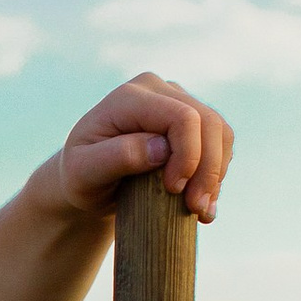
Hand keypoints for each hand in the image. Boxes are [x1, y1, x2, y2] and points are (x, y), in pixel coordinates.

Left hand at [50, 72, 232, 223]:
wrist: (88, 179)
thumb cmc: (80, 176)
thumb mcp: (84, 172)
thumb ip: (117, 156)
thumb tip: (161, 148)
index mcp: (130, 97)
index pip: (181, 117)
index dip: (189, 155)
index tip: (175, 191)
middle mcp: (156, 90)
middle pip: (207, 122)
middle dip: (208, 169)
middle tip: (196, 209)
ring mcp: (176, 101)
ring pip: (220, 131)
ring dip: (217, 173)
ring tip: (201, 210)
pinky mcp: (190, 120)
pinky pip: (219, 142)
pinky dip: (217, 173)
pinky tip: (204, 202)